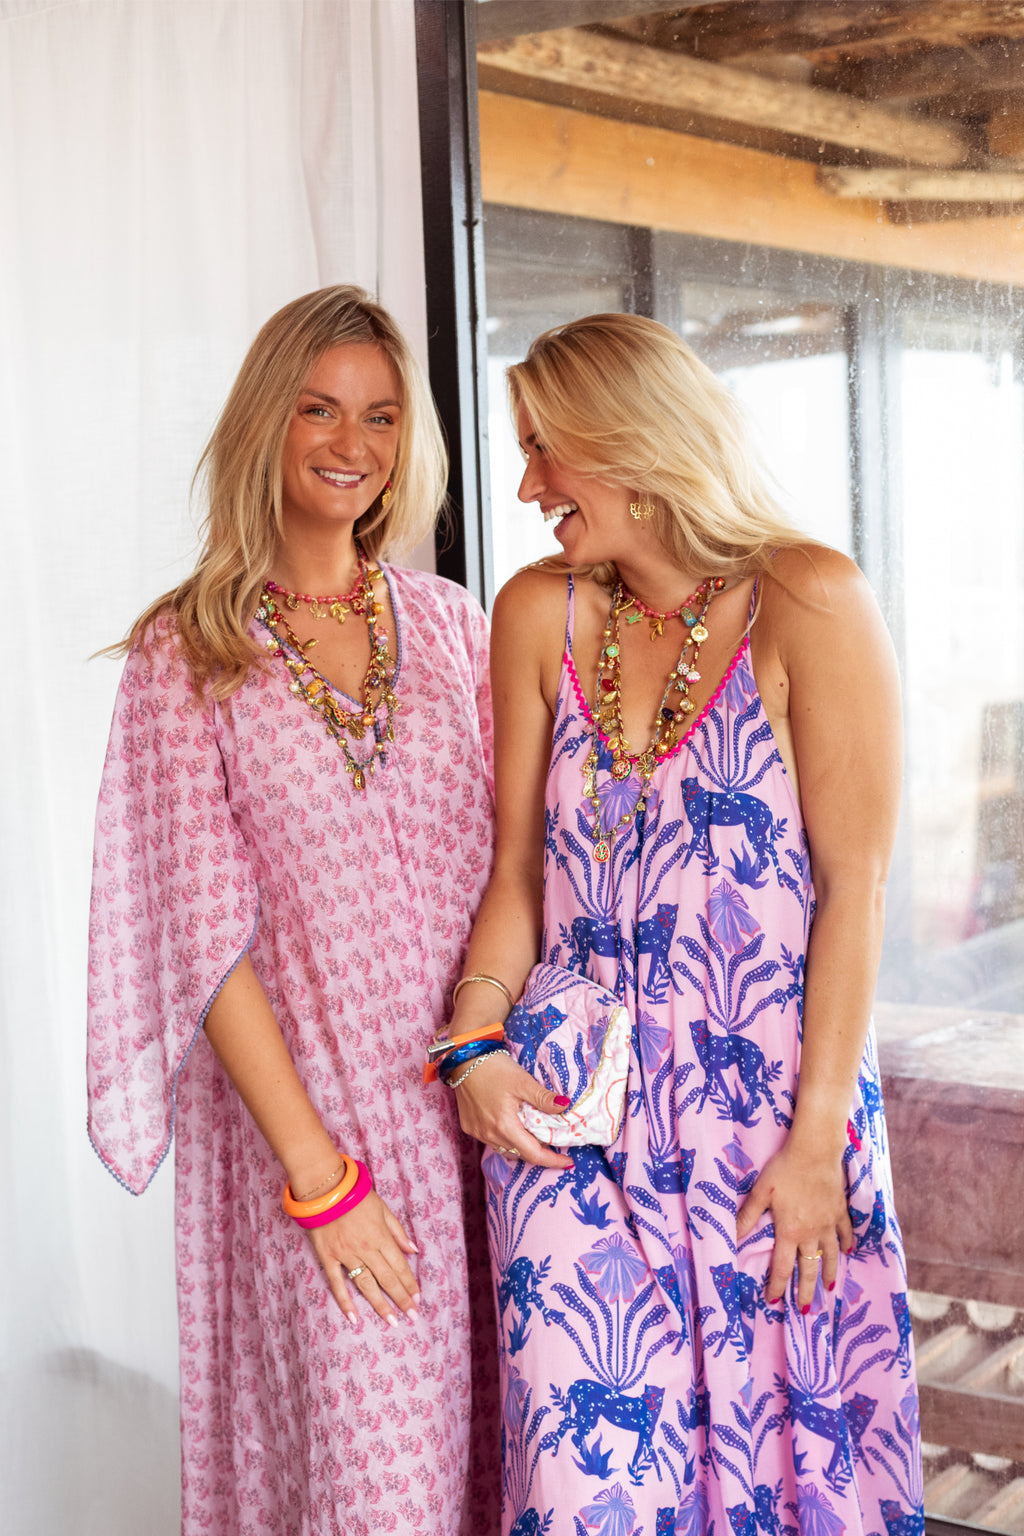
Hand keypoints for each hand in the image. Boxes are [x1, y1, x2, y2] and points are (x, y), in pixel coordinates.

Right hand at [306, 1190, 419, 1326]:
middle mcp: (366, 1249)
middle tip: (412, 1317)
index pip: (399, 1266)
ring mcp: (346, 1255)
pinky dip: (345, 1301)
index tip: (417, 1299)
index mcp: (381, 1237)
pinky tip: (353, 1318)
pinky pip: (337, 1283)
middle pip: (387, 1279)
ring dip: (380, 1304)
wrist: (325, 1188)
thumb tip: (413, 1251)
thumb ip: (397, 1231)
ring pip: (366, 1285)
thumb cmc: (356, 1196)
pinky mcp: (328, 1257)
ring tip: (392, 1321)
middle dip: (401, 1299)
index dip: (409, 1283)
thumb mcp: (383, 1208)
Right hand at [454, 1052, 573, 1169]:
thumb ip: (543, 1098)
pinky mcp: (470, 1127)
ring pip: (506, 1149)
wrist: (463, 1059)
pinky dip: (506, 1138)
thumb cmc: (493, 1068)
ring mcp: (478, 1132)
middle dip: (539, 1152)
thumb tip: (565, 1106)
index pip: (533, 1154)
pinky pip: (493, 1141)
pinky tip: (513, 1126)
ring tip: (535, 1134)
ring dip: (522, 1145)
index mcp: (505, 1126)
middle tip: (554, 1142)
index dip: (552, 1160)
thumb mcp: (523, 1081)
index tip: (568, 1161)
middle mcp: (490, 1134)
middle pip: (520, 1153)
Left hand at [735, 1142, 853, 1310]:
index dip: (778, 1286)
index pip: (783, 1267)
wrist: (815, 1152)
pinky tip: (848, 1251)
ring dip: (829, 1274)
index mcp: (789, 1231)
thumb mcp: (761, 1192)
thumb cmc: (784, 1169)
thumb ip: (747, 1217)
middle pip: (809, 1268)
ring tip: (829, 1289)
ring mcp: (829, 1223)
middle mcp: (811, 1233)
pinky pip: (845, 1233)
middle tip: (807, 1309)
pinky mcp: (840, 1211)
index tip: (774, 1301)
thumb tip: (732, 1237)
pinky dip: (846, 1244)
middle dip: (807, 1291)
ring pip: (830, 1256)